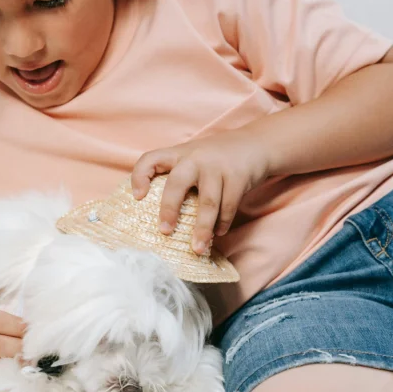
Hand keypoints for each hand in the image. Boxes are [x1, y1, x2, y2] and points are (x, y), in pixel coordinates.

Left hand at [131, 129, 272, 254]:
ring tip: (196, 248)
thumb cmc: (217, 158)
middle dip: (169, 209)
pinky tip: (218, 233)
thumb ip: (179, 175)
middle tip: (164, 231)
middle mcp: (196, 158)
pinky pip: (228, 206)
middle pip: (176, 183)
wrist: (255, 143)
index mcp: (179, 154)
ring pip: (207, 203)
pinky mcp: (238, 177)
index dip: (140, 176)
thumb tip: (160, 215)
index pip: (151, 159)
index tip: (137, 197)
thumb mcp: (194, 158)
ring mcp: (218, 167)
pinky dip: (222, 223)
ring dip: (202, 229)